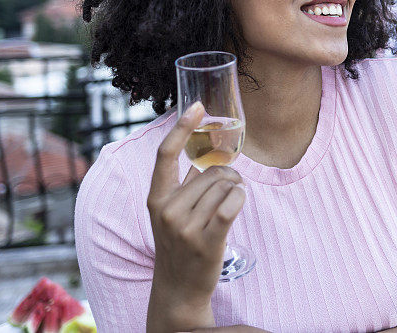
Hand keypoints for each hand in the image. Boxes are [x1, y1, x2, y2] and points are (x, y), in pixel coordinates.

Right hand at [146, 102, 245, 329]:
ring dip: (237, 189)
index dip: (181, 127)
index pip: (165, 155)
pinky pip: (232, 204)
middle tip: (227, 192)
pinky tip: (239, 202)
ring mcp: (185, 227)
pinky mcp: (206, 240)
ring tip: (231, 204)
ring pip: (225, 185)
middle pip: (211, 171)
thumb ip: (184, 183)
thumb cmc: (180, 244)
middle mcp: (166, 210)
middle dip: (227, 176)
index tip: (197, 106)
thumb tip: (203, 149)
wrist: (177, 289)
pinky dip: (241, 198)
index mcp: (156, 198)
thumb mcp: (171, 213)